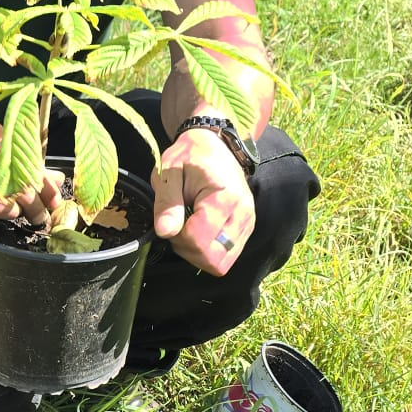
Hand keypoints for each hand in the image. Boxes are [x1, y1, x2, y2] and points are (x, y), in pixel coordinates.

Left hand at [152, 128, 253, 272]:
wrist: (215, 146)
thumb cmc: (190, 157)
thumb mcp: (170, 172)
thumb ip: (167, 202)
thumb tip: (165, 231)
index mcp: (225, 198)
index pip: (199, 241)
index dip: (178, 238)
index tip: (171, 220)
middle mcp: (243, 215)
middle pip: (213, 260)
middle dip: (188, 251)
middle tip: (178, 227)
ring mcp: (247, 225)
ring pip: (220, 264)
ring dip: (197, 253)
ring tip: (188, 227)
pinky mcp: (245, 230)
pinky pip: (225, 258)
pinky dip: (208, 251)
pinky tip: (199, 231)